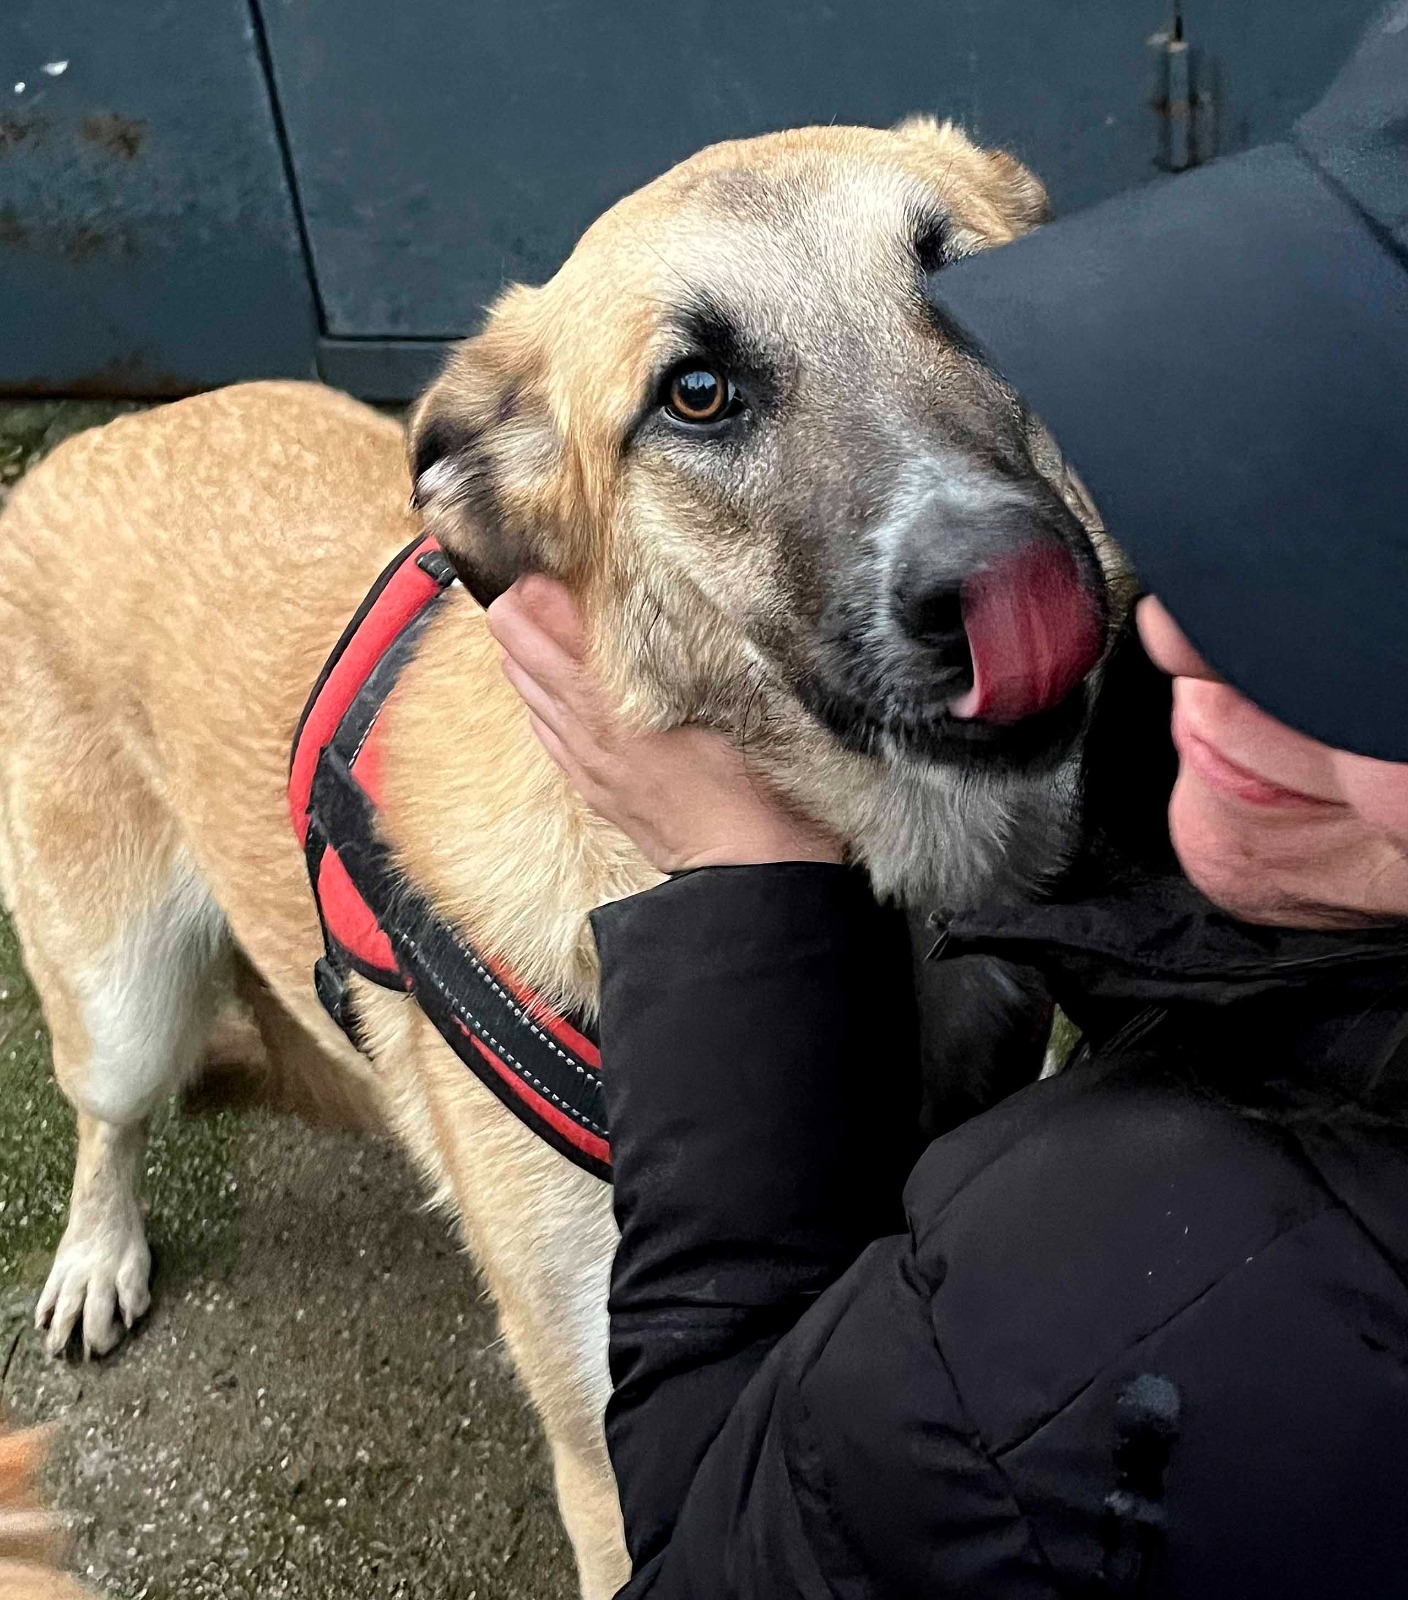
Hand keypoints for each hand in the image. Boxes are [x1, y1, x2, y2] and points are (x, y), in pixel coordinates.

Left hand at [486, 576, 843, 873]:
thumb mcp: (729, 701)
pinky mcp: (595, 789)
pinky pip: (547, 735)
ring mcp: (586, 764)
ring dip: (528, 657)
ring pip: (529, 696)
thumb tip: (647, 602)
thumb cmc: (754, 784)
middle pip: (523, 659)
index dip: (538, 594)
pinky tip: (552, 689)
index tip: (547, 569)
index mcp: (616, 704)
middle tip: (537, 587)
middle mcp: (588, 732)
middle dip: (521, 618)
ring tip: (540, 626)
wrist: (749, 869)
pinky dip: (541, 702)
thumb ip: (682, 649)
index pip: (546, 633)